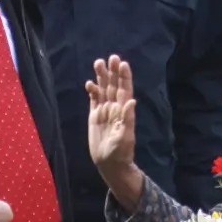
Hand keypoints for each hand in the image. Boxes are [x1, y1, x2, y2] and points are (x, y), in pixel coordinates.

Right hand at [85, 54, 142, 210]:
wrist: (109, 163)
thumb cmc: (121, 152)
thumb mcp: (125, 137)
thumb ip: (128, 119)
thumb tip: (131, 101)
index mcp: (123, 111)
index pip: (124, 90)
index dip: (124, 77)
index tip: (122, 63)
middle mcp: (114, 108)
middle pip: (113, 86)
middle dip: (112, 72)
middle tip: (110, 57)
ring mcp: (104, 111)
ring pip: (103, 90)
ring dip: (101, 77)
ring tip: (98, 63)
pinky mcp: (95, 117)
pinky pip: (94, 100)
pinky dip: (92, 91)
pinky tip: (89, 83)